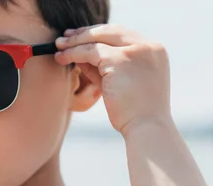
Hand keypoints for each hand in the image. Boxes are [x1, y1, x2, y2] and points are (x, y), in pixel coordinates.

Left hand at [54, 24, 170, 133]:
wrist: (146, 128)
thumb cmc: (134, 112)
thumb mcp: (120, 82)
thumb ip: (104, 67)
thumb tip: (80, 55)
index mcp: (154, 51)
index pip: (122, 34)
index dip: (99, 33)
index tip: (80, 35)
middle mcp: (149, 47)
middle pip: (110, 31)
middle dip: (84, 33)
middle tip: (64, 38)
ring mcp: (137, 51)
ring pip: (98, 40)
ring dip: (75, 42)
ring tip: (58, 48)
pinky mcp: (121, 60)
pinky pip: (90, 51)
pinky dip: (74, 53)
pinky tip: (62, 58)